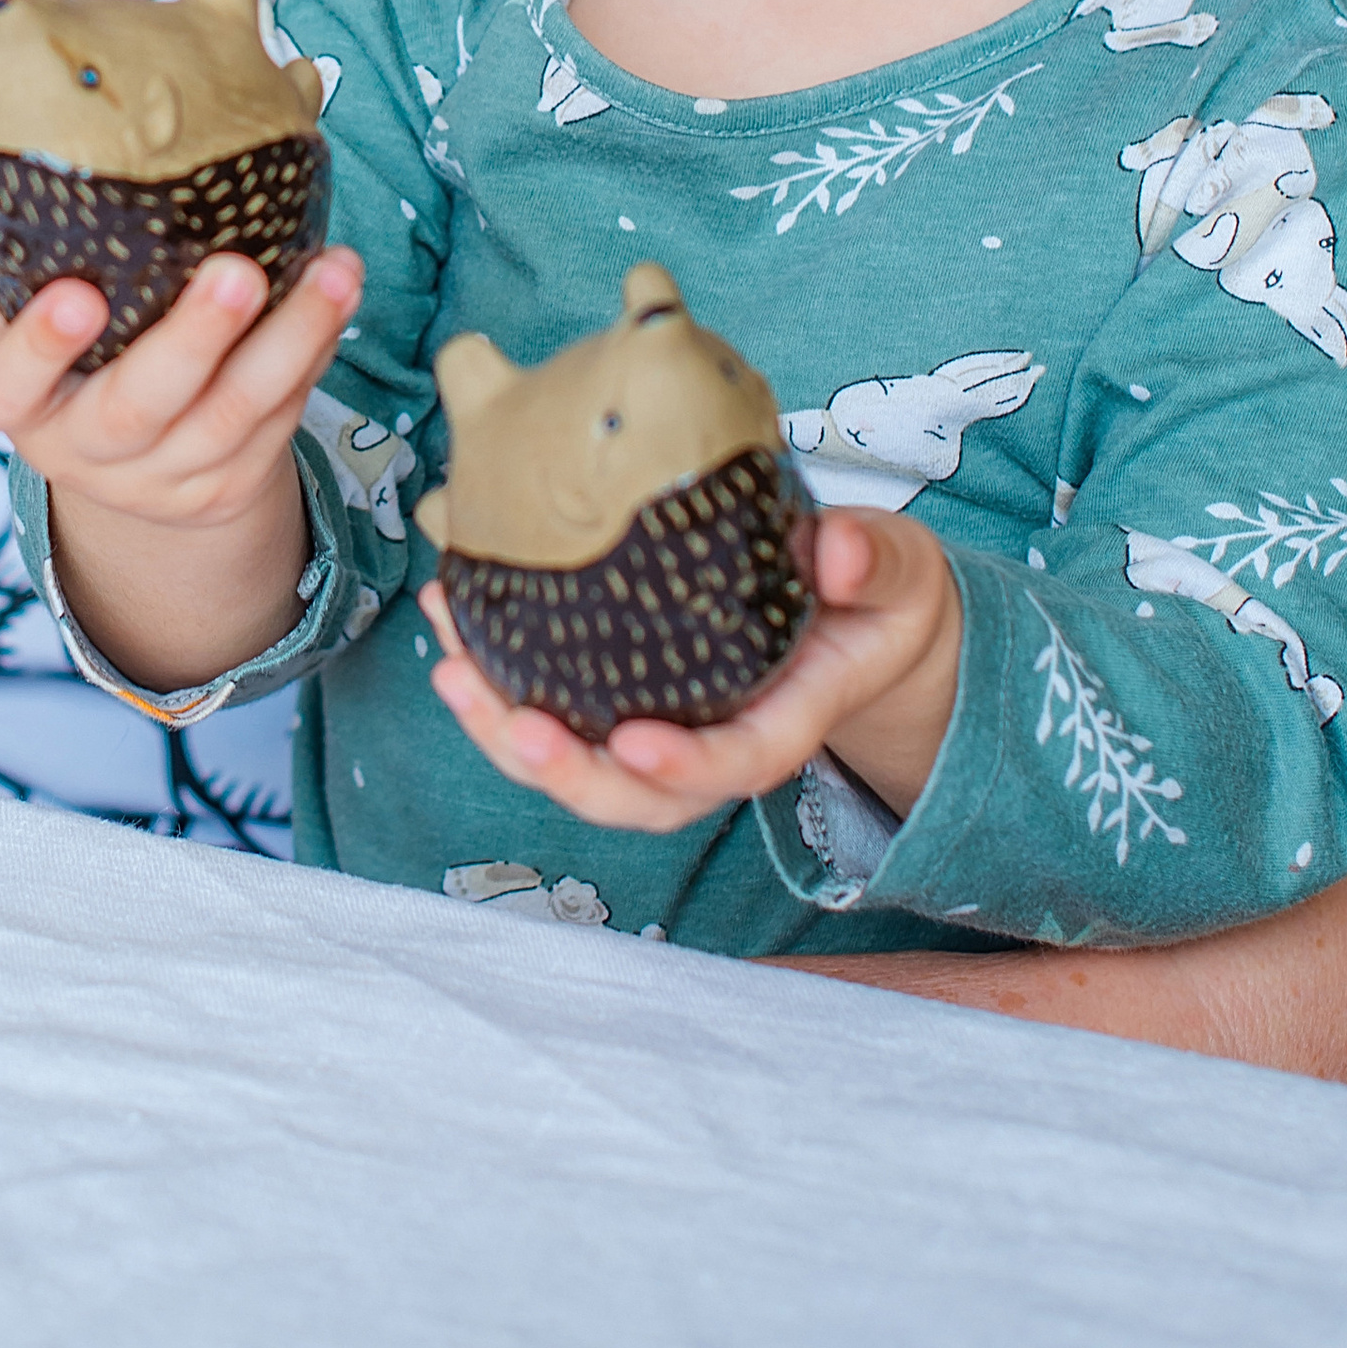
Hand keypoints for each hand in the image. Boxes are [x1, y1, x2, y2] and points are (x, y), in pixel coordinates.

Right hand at [0, 183, 363, 691]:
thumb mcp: (9, 314)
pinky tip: (340, 288)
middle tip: (234, 273)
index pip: (9, 387)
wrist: (133, 466)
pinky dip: (316, 351)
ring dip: (292, 338)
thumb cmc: (68, 357)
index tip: (77, 293)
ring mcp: (168, 474)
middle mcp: (89, 450)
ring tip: (334, 270)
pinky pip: (282, 416)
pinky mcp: (234, 478)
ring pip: (233, 415)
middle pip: (138, 407)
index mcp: (20, 405)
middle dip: (191, 342)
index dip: (40, 346)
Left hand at [420, 508, 962, 832]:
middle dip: (571, 774)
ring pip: (585, 770)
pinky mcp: (625, 701)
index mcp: (791, 717)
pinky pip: (558, 717)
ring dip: (506, 734)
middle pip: (641, 796)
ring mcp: (668, 730)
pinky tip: (451, 631)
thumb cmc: (875, 595)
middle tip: (512, 721)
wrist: (857, 619)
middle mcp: (719, 742)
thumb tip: (833, 552)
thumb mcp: (896, 571)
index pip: (739, 762)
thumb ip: (872, 560)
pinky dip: (496, 686)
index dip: (687, 766)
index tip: (636, 744)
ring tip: (451, 673)